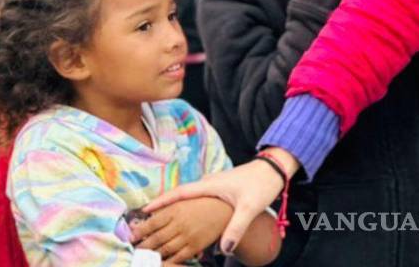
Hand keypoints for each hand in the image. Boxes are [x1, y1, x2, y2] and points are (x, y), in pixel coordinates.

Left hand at [132, 197, 232, 262]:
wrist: (222, 209)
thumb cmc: (198, 202)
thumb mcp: (179, 199)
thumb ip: (162, 205)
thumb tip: (144, 210)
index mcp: (173, 210)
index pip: (151, 223)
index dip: (139, 232)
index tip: (130, 237)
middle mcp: (179, 224)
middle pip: (156, 238)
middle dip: (143, 246)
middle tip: (135, 250)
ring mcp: (188, 236)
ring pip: (166, 249)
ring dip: (153, 254)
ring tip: (144, 257)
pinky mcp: (196, 246)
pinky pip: (180, 256)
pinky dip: (169, 261)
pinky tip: (161, 262)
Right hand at [144, 148, 298, 256]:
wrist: (273, 169)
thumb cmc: (260, 185)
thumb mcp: (249, 208)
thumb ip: (236, 228)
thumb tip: (224, 248)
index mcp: (209, 185)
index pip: (179, 193)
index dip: (161, 202)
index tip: (145, 209)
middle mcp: (207, 183)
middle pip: (178, 194)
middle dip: (162, 205)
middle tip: (147, 217)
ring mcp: (212, 184)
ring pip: (187, 195)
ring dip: (174, 204)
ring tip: (161, 217)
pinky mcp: (219, 187)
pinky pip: (196, 196)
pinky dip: (186, 204)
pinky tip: (187, 214)